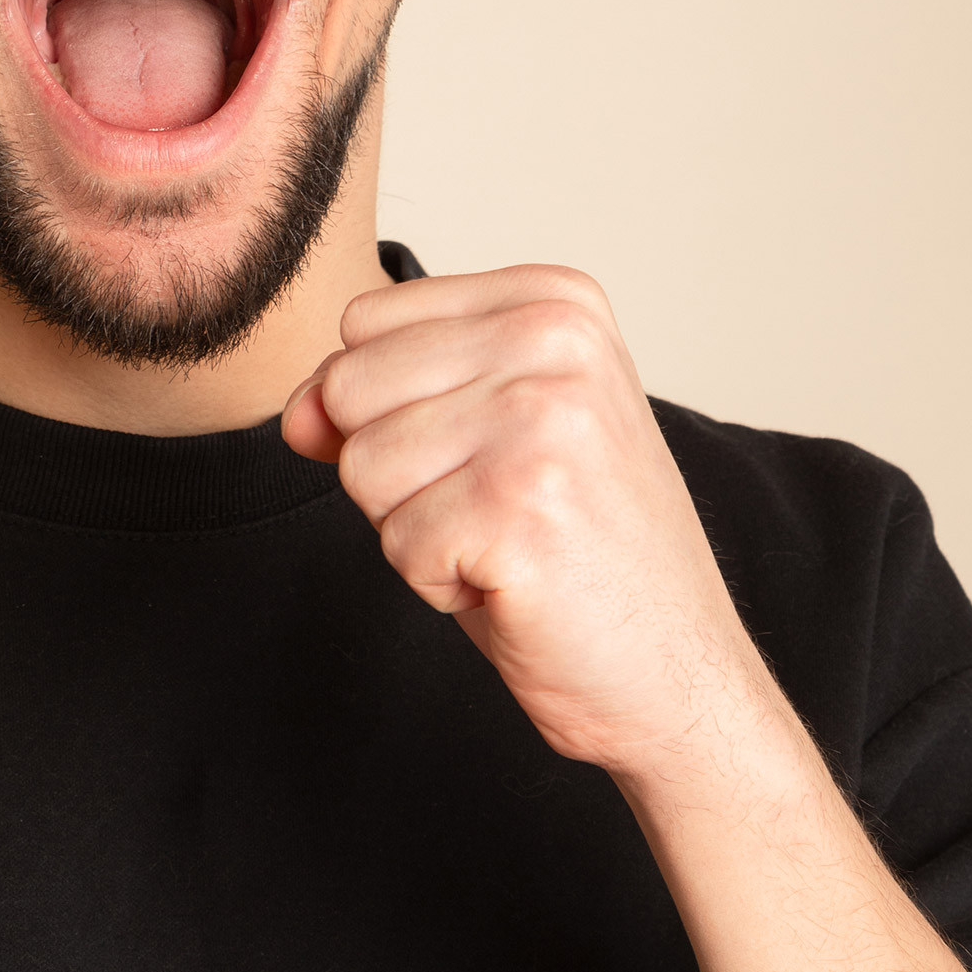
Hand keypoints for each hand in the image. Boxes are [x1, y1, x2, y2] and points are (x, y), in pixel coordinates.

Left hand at [283, 267, 776, 776]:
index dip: (392, 406)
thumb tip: (296, 412)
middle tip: (495, 506)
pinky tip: (514, 582)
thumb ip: (376, 397)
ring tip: (504, 540)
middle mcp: (553, 338)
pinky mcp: (519, 505)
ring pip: (360, 466)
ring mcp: (541, 418)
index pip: (365, 321)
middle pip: (348, 386)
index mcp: (552, 298)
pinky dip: (437, 581)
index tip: (487, 451)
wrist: (676, 673)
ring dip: (414, 527)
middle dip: (393, 470)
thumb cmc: (578, 550)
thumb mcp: (477, 434)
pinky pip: (394, 541)